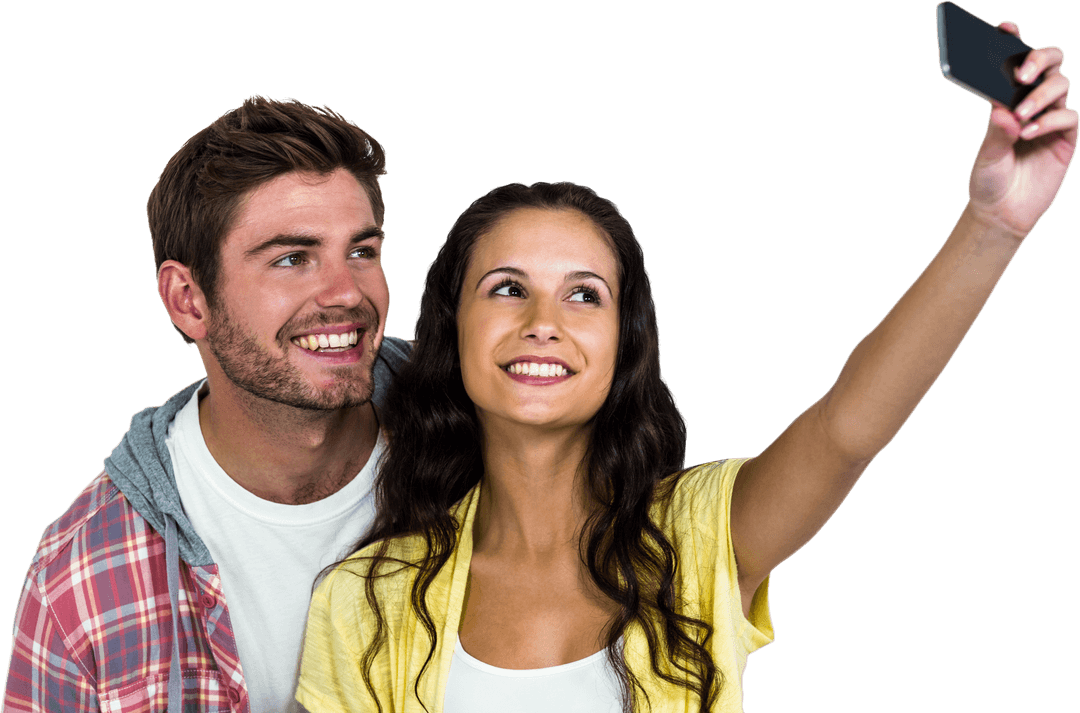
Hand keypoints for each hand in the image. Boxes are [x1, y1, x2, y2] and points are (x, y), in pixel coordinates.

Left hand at [967, 21, 1076, 238]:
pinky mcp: (1066, 137)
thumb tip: (1002, 110)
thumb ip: (996, 133)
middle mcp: (1032, 103)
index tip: (1004, 27)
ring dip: (1040, 96)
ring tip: (1021, 114)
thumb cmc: (989, 180)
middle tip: (1021, 73)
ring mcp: (1051, 118)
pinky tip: (1029, 132)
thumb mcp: (986, 156)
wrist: (1003, 214)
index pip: (1014, 64)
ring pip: (1059, 86)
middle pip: (1049, 63)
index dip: (1013, 41)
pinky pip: (1068, 117)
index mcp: (1008, 100)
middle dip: (1038, 59)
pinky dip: (1049, 120)